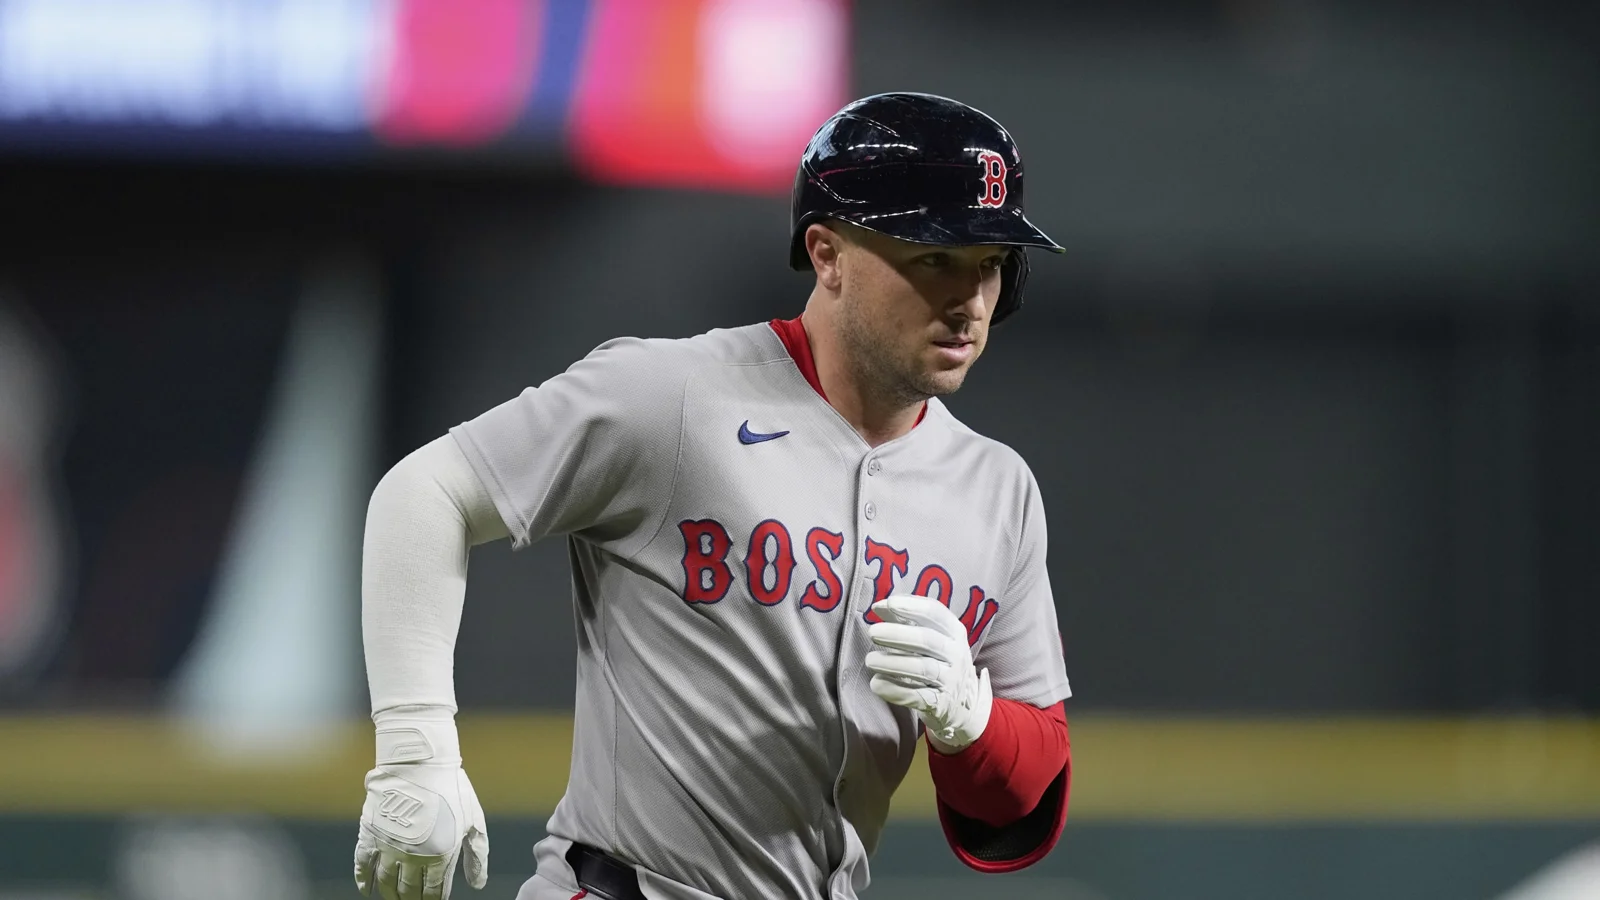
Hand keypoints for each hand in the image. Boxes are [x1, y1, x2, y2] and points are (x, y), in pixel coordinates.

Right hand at [354, 708, 488, 899]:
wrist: (420, 762)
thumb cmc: (452, 788)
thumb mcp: (474, 820)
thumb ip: (476, 855)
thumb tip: (477, 884)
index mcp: (441, 854)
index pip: (435, 890)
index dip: (434, 899)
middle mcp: (413, 856)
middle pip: (410, 890)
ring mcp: (389, 846)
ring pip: (387, 882)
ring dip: (390, 895)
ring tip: (394, 899)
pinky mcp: (370, 834)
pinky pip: (363, 865)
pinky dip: (363, 880)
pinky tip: (367, 889)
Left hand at [866, 595, 991, 752]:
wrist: (962, 705)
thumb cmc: (939, 662)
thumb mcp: (932, 638)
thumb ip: (905, 620)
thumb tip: (878, 607)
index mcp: (954, 632)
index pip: (936, 613)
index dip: (912, 606)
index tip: (888, 604)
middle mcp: (956, 655)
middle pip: (928, 640)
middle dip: (898, 634)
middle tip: (872, 632)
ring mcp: (950, 681)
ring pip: (922, 669)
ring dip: (892, 663)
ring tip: (870, 660)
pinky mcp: (940, 704)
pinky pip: (916, 696)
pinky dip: (894, 690)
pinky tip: (876, 683)